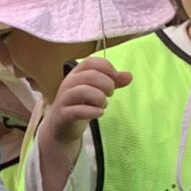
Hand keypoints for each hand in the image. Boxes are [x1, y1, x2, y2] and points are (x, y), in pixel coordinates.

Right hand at [36, 59, 130, 190]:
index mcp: (76, 74)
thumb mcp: (96, 91)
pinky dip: (92, 111)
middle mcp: (68, 83)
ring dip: (98, 97)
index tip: (115, 78)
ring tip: (104, 104)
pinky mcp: (63, 115)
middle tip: (111, 93)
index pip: (90, 62)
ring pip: (81, 91)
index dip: (106, 67)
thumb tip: (129, 76)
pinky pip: (77, 111)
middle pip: (88, 75)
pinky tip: (99, 113)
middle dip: (105, 83)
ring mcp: (64, 99)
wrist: (61, 128)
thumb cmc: (80, 105)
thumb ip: (112, 82)